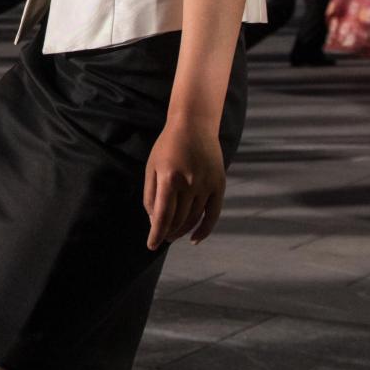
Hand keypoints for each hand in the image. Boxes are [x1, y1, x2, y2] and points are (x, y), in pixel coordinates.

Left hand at [144, 117, 226, 248]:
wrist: (194, 124)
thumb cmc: (167, 146)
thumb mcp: (152, 167)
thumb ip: (150, 196)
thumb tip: (154, 222)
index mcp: (169, 178)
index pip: (163, 215)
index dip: (156, 234)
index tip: (151, 245)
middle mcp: (189, 183)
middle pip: (178, 219)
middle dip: (168, 232)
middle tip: (162, 237)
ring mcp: (206, 184)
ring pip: (194, 218)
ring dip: (182, 231)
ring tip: (173, 235)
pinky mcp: (219, 184)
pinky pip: (213, 214)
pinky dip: (204, 229)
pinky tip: (195, 239)